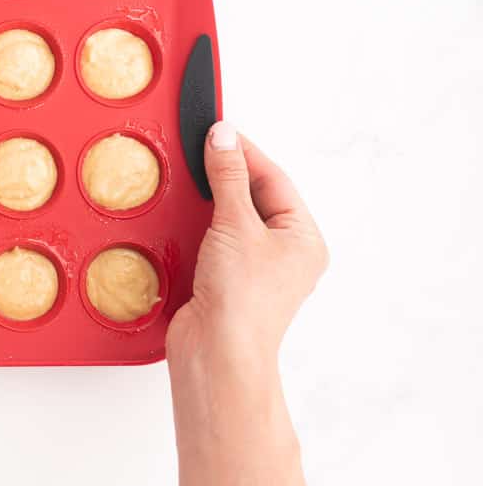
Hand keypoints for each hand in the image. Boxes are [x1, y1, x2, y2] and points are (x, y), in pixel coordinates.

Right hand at [167, 121, 327, 363]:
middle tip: (198, 148)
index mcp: (303, 238)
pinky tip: (182, 213)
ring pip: (232, 218)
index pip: (273, 179)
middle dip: (226, 173)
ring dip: (210, 199)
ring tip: (189, 176)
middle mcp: (284, 253)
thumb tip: (223, 138)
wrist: (217, 354)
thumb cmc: (242, 302)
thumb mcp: (235, 225)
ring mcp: (254, 268)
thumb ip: (228, 177)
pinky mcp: (226, 281)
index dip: (243, 152)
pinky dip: (198, 223)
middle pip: (254, 196)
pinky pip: (213, 239)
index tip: (216, 131)